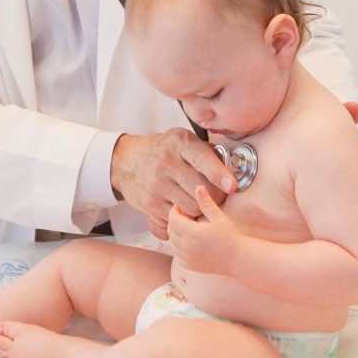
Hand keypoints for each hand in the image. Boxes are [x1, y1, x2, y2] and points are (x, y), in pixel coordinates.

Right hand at [111, 129, 235, 237]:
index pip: (202, 160)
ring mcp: (157, 185)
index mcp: (179, 144)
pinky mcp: (151, 203)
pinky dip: (185, 216)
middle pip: (201, 189)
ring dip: (201, 208)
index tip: (232, 186)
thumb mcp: (182, 140)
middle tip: (218, 195)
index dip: (219, 174)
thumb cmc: (162, 150)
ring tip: (200, 201)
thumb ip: (206, 152)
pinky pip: (177, 218)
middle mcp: (166, 163)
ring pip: (192, 207)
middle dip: (216, 196)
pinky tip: (184, 207)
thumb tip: (231, 170)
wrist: (126, 160)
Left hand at [167, 185, 241, 274]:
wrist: (238, 259)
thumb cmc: (230, 236)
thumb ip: (206, 203)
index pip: (172, 218)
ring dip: (176, 233)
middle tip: (185, 215)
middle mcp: (186, 247)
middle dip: (174, 220)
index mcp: (192, 233)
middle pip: (170, 229)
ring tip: (187, 227)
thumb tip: (198, 187)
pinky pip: (177, 254)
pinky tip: (189, 241)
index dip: (175, 210)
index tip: (182, 206)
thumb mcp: (219, 217)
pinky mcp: (189, 266)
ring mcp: (186, 258)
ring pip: (172, 242)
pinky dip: (179, 246)